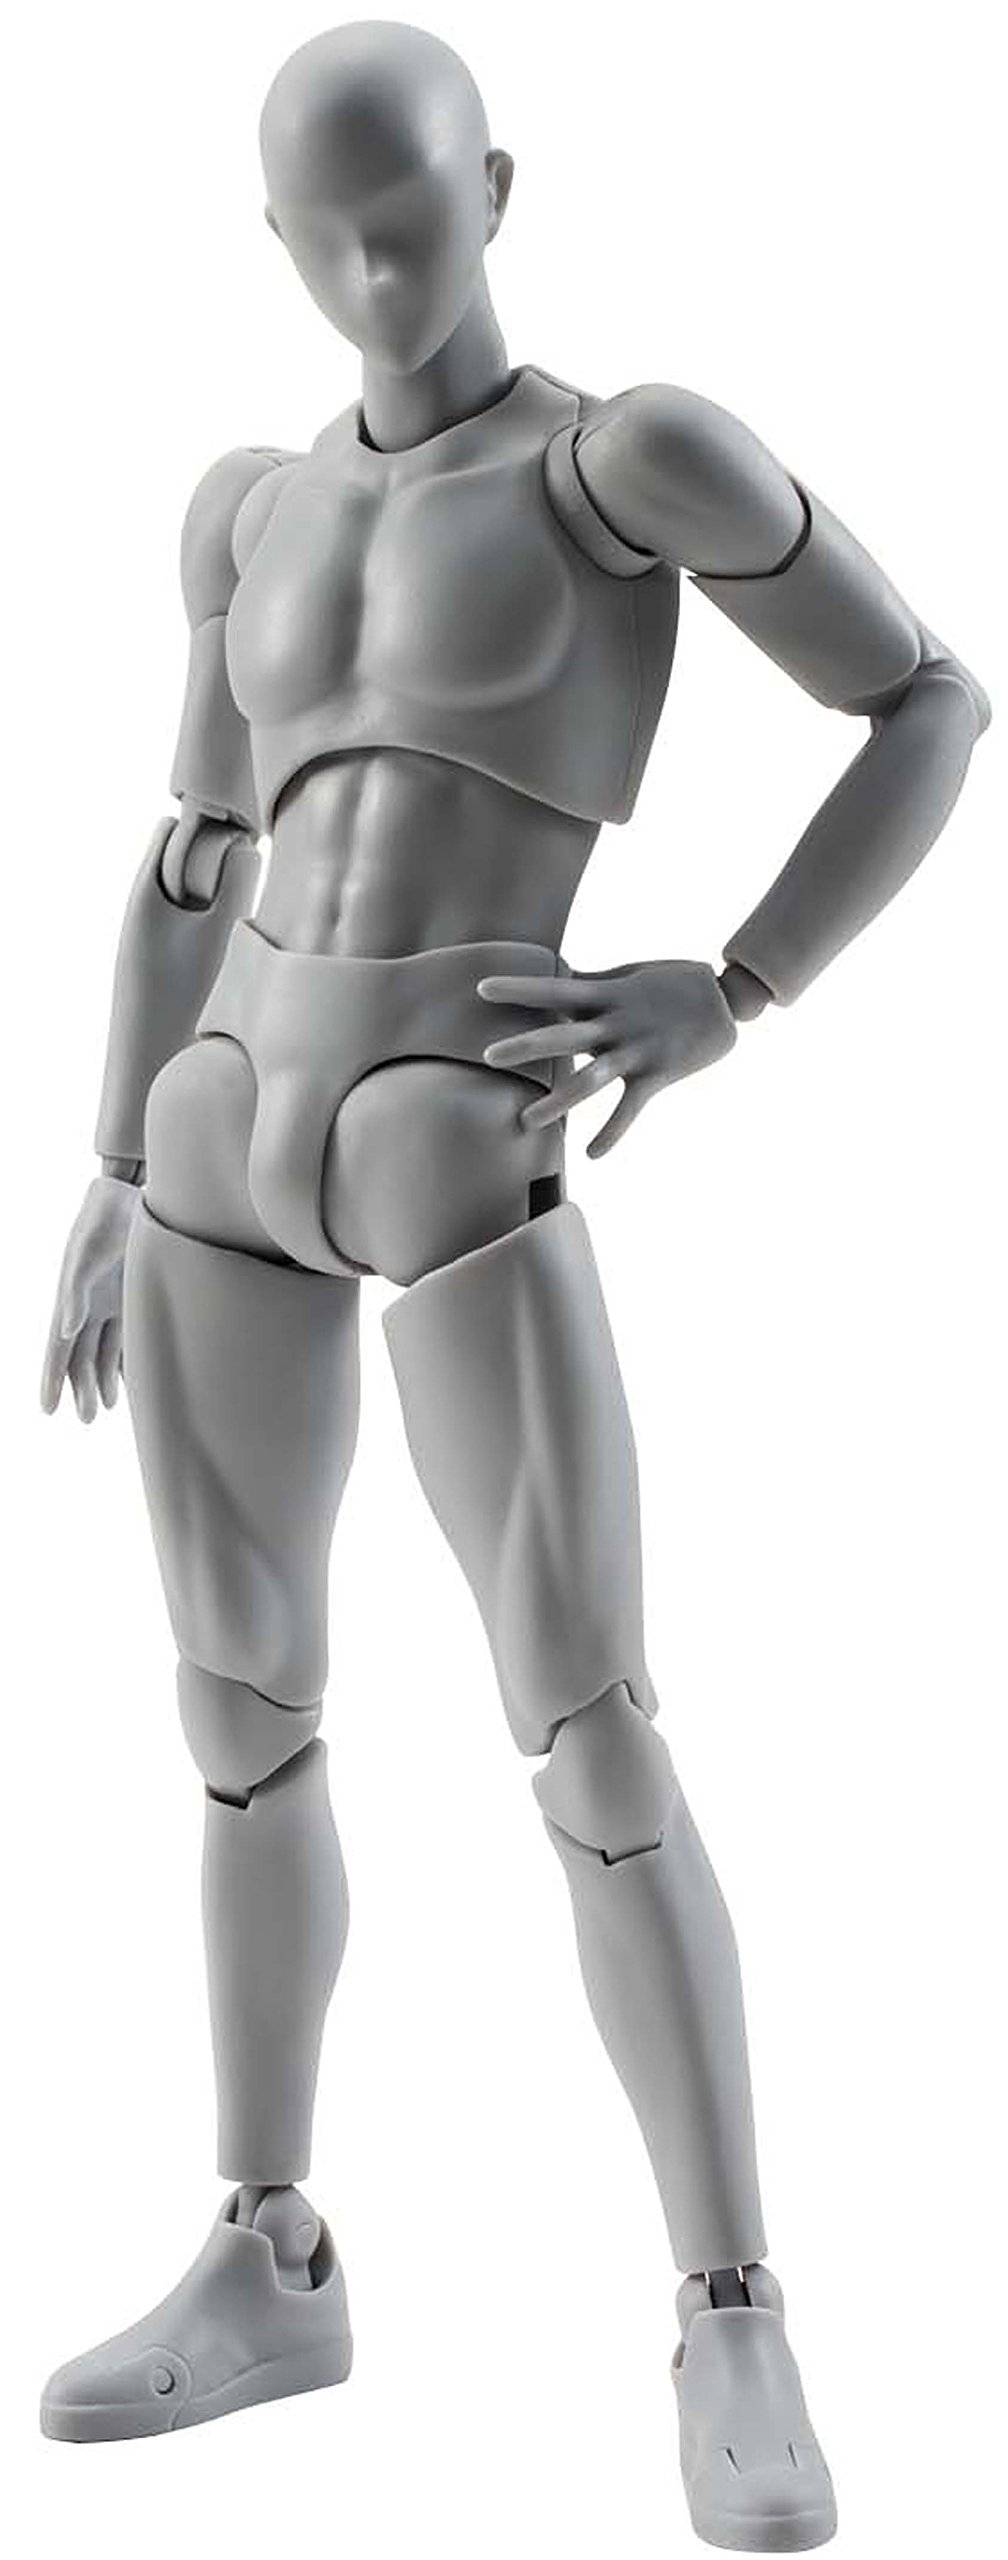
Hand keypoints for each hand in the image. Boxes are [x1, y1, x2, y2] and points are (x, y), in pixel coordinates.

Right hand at [40, 1175, 140, 1422]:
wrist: (127, 1197)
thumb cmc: (102, 1221)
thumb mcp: (86, 1254)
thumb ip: (75, 1292)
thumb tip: (66, 1330)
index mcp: (69, 1300)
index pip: (57, 1349)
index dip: (52, 1379)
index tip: (47, 1409)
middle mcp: (86, 1308)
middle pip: (80, 1358)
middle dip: (80, 1389)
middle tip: (86, 1419)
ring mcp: (109, 1304)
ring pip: (102, 1353)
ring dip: (102, 1380)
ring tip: (106, 1408)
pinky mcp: (131, 1298)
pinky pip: (126, 1337)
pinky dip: (126, 1359)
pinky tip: (131, 1380)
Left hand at [479, 958, 736, 1156]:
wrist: (726, 999)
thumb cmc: (672, 983)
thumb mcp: (630, 975)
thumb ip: (593, 982)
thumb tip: (556, 974)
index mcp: (608, 992)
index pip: (554, 987)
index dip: (519, 987)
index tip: (482, 988)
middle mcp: (617, 1022)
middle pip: (564, 1034)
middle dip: (527, 1046)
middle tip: (487, 1056)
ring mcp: (637, 1050)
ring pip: (590, 1079)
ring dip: (558, 1100)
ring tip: (526, 1121)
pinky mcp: (658, 1075)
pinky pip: (630, 1109)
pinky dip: (612, 1133)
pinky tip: (591, 1155)